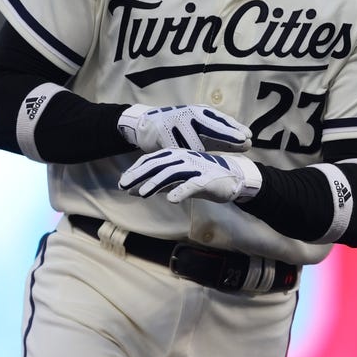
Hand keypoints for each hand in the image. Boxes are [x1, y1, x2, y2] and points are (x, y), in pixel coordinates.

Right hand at [117, 104, 251, 152]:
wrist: (149, 123)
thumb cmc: (181, 128)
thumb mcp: (201, 128)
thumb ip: (222, 137)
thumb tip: (248, 142)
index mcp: (201, 113)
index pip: (221, 121)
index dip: (235, 129)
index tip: (249, 137)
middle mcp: (190, 114)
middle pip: (212, 126)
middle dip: (228, 134)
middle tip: (242, 140)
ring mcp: (176, 122)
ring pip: (193, 141)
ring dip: (203, 151)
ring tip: (212, 161)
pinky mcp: (163, 133)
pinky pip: (176, 147)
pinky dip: (182, 156)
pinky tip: (190, 163)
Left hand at [118, 148, 261, 203]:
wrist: (233, 178)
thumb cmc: (203, 179)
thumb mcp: (178, 181)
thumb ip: (158, 184)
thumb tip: (134, 190)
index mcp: (177, 156)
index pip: (152, 160)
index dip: (136, 170)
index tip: (123, 181)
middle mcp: (184, 159)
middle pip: (158, 165)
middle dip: (140, 175)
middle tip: (124, 185)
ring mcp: (196, 168)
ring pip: (172, 173)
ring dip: (156, 183)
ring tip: (143, 193)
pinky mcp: (207, 179)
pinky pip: (192, 185)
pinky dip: (181, 191)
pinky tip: (171, 200)